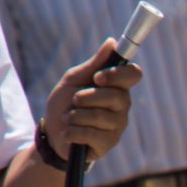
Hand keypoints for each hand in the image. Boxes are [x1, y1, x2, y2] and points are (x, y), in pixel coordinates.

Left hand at [44, 37, 143, 162]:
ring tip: (67, 118)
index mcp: (116, 86)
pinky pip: (92, 134)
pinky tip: (68, 132)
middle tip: (74, 99)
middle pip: (117, 96)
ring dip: (76, 115)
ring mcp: (117, 126)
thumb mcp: (74, 79)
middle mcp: (122, 106)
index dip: (118, 74)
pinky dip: (73, 131)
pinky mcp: (108, 144)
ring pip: (102, 116)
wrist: (52, 132)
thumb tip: (112, 42)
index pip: (133, 75)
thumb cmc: (65, 103)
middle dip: (88, 97)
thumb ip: (94, 64)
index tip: (98, 77)